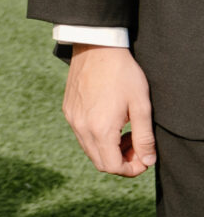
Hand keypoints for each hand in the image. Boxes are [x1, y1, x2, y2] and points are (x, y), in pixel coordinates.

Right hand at [65, 43, 156, 176]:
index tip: (145, 157)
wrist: (96, 47)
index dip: (132, 169)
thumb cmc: (122, 74)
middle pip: (100, 163)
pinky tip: (109, 121)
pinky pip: (82, 135)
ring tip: (124, 133)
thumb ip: (144, 138)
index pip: (113, 167)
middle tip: (136, 146)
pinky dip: (97, 138)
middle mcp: (81, 127)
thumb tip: (147, 161)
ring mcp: (72, 118)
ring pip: (90, 150)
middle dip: (121, 162)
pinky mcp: (68, 109)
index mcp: (100, 129)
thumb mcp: (141, 106)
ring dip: (109, 150)